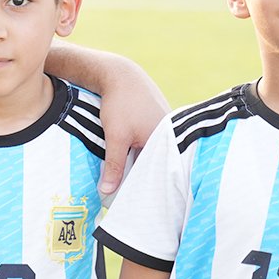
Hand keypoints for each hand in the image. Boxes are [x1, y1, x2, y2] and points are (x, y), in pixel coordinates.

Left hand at [94, 56, 167, 198]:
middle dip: (145, 178)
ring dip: (143, 164)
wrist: (120, 75)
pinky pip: (154, 144)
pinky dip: (144, 152)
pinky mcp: (160, 123)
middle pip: (158, 164)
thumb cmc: (120, 103)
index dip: (149, 188)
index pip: (160, 173)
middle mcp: (172, 134)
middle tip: (130, 195)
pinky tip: (133, 160)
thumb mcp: (115, 137)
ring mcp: (168, 127)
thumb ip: (114, 165)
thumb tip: (106, 192)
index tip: (138, 203)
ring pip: (155, 154)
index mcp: (166, 139)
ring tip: (130, 180)